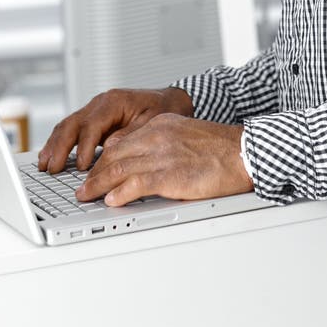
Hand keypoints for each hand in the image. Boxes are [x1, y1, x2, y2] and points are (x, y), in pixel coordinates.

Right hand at [38, 87, 192, 173]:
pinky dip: (60, 143)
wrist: (169, 99)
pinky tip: (52, 156)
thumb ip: (131, 134)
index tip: (82, 167)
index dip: (85, 146)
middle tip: (52, 169)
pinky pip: (72, 130)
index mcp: (114, 101)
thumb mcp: (154, 121)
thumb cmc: (164, 109)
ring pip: (67, 126)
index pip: (93, 125)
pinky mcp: (93, 119)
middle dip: (60, 147)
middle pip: (72, 124)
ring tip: (44, 165)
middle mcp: (100, 103)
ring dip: (54, 145)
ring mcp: (94, 110)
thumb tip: (111, 147)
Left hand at [75, 113, 252, 205]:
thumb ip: (162, 142)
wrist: (244, 152)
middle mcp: (157, 136)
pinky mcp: (169, 174)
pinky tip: (112, 201)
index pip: (121, 141)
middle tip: (83, 187)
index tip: (93, 171)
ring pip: (118, 169)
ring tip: (87, 196)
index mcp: (161, 124)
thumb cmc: (221, 149)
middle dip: (94, 173)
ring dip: (98, 185)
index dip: (103, 159)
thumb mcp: (185, 134)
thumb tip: (141, 160)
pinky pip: (135, 185)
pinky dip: (119, 194)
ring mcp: (162, 155)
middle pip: (113, 154)